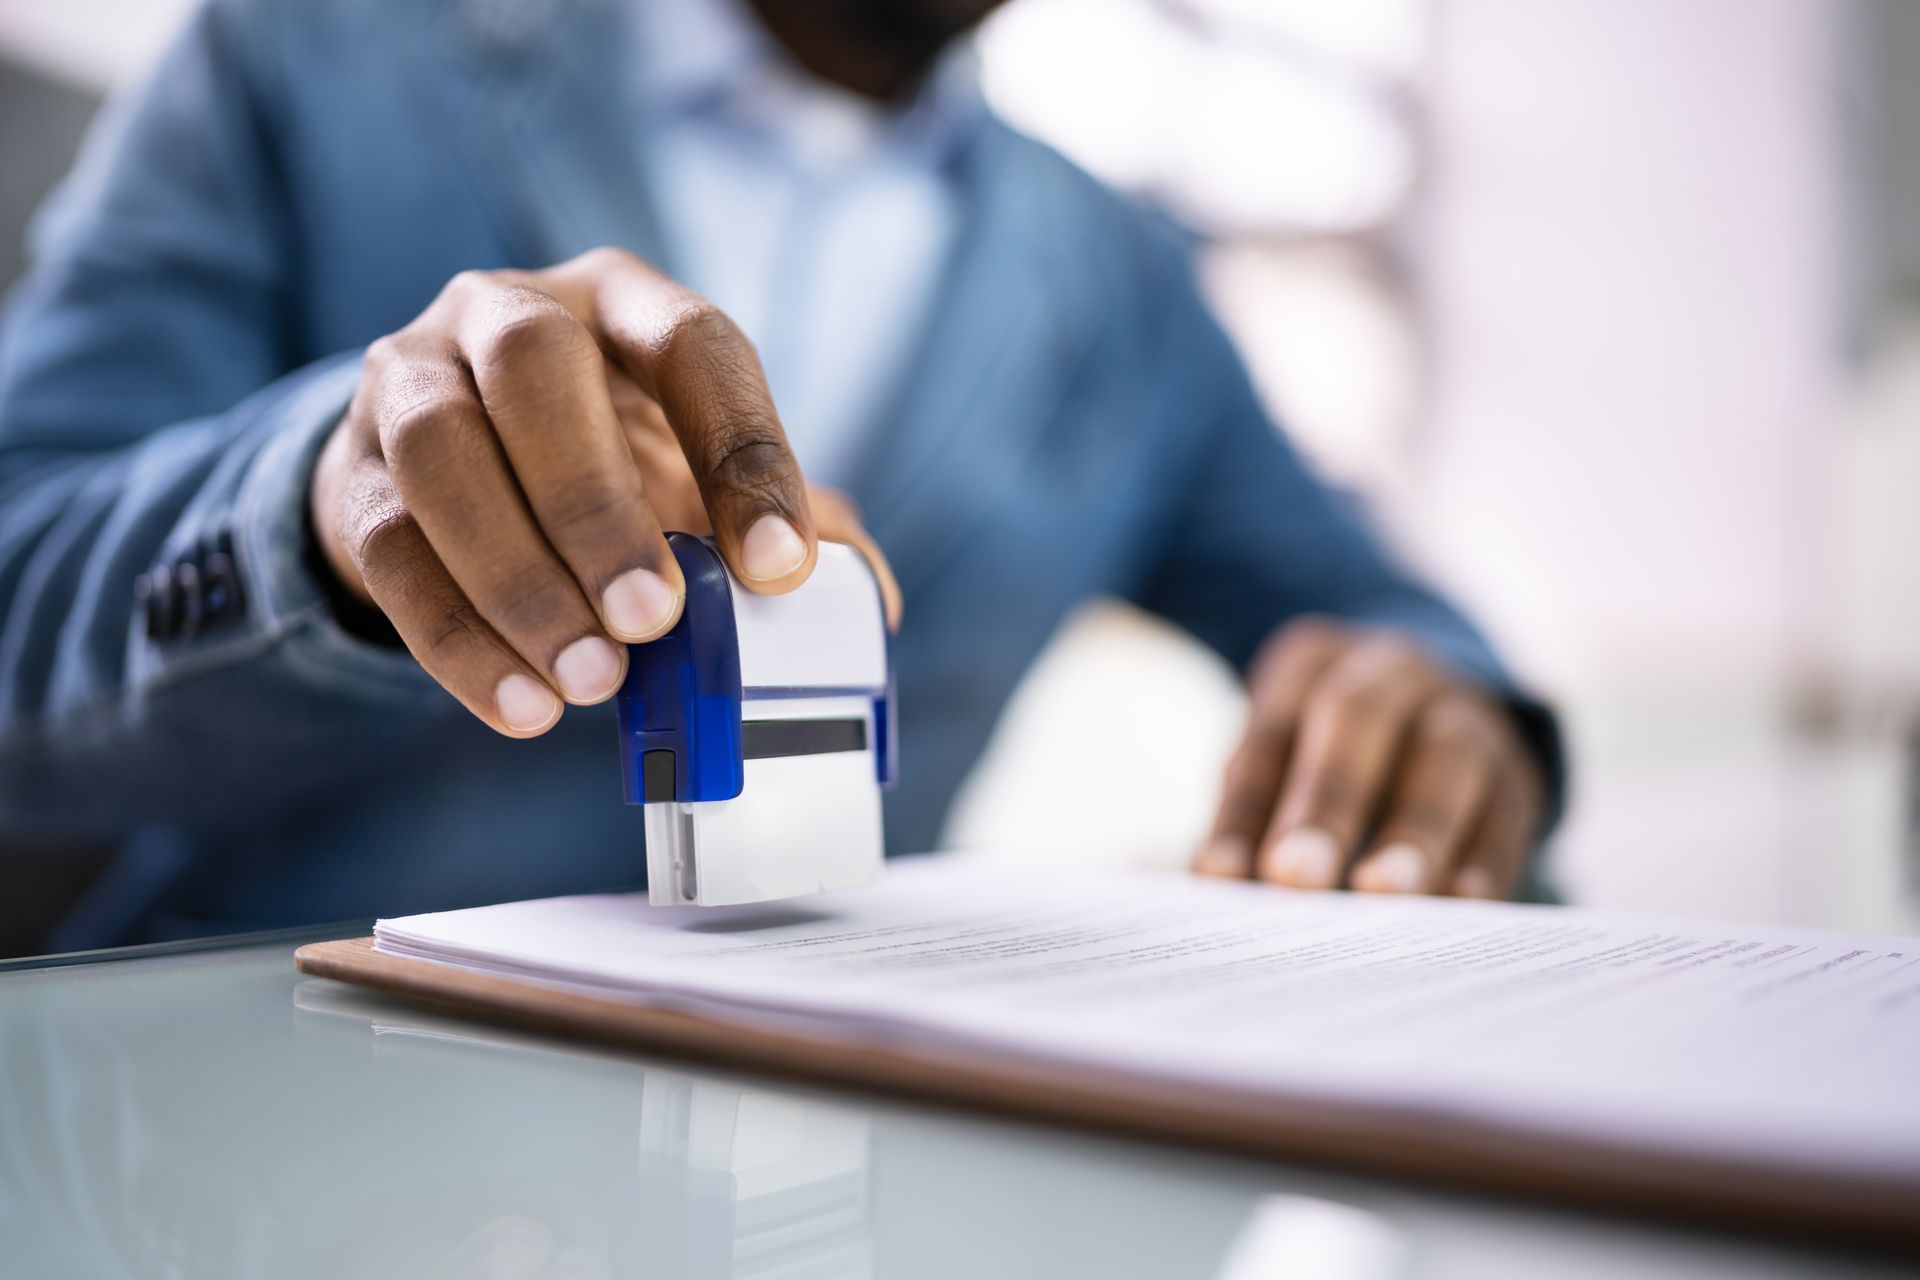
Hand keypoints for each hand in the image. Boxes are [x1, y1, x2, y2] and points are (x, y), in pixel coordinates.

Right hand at [311, 247, 898, 737]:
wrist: (448, 473)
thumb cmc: (605, 463)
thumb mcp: (696, 474)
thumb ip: (789, 528)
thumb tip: (869, 599)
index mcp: (621, 301)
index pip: (693, 344)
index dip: (743, 452)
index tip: (782, 568)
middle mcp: (503, 313)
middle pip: (533, 367)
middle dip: (596, 500)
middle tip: (653, 616)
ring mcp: (408, 381)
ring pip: (440, 453)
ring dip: (518, 578)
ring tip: (593, 680)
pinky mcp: (349, 473)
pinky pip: (389, 548)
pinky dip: (457, 639)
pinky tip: (526, 707)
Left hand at [1194, 618, 1544, 898]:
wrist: (1431, 711)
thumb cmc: (1323, 750)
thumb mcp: (1278, 755)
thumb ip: (1251, 816)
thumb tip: (1222, 889)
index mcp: (1314, 660)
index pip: (1272, 728)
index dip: (1245, 806)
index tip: (1220, 876)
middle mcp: (1395, 671)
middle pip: (1359, 716)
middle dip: (1326, 799)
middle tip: (1295, 877)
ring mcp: (1466, 714)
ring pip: (1448, 757)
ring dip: (1415, 831)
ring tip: (1383, 895)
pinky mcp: (1516, 774)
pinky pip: (1506, 812)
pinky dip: (1484, 860)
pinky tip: (1459, 906)